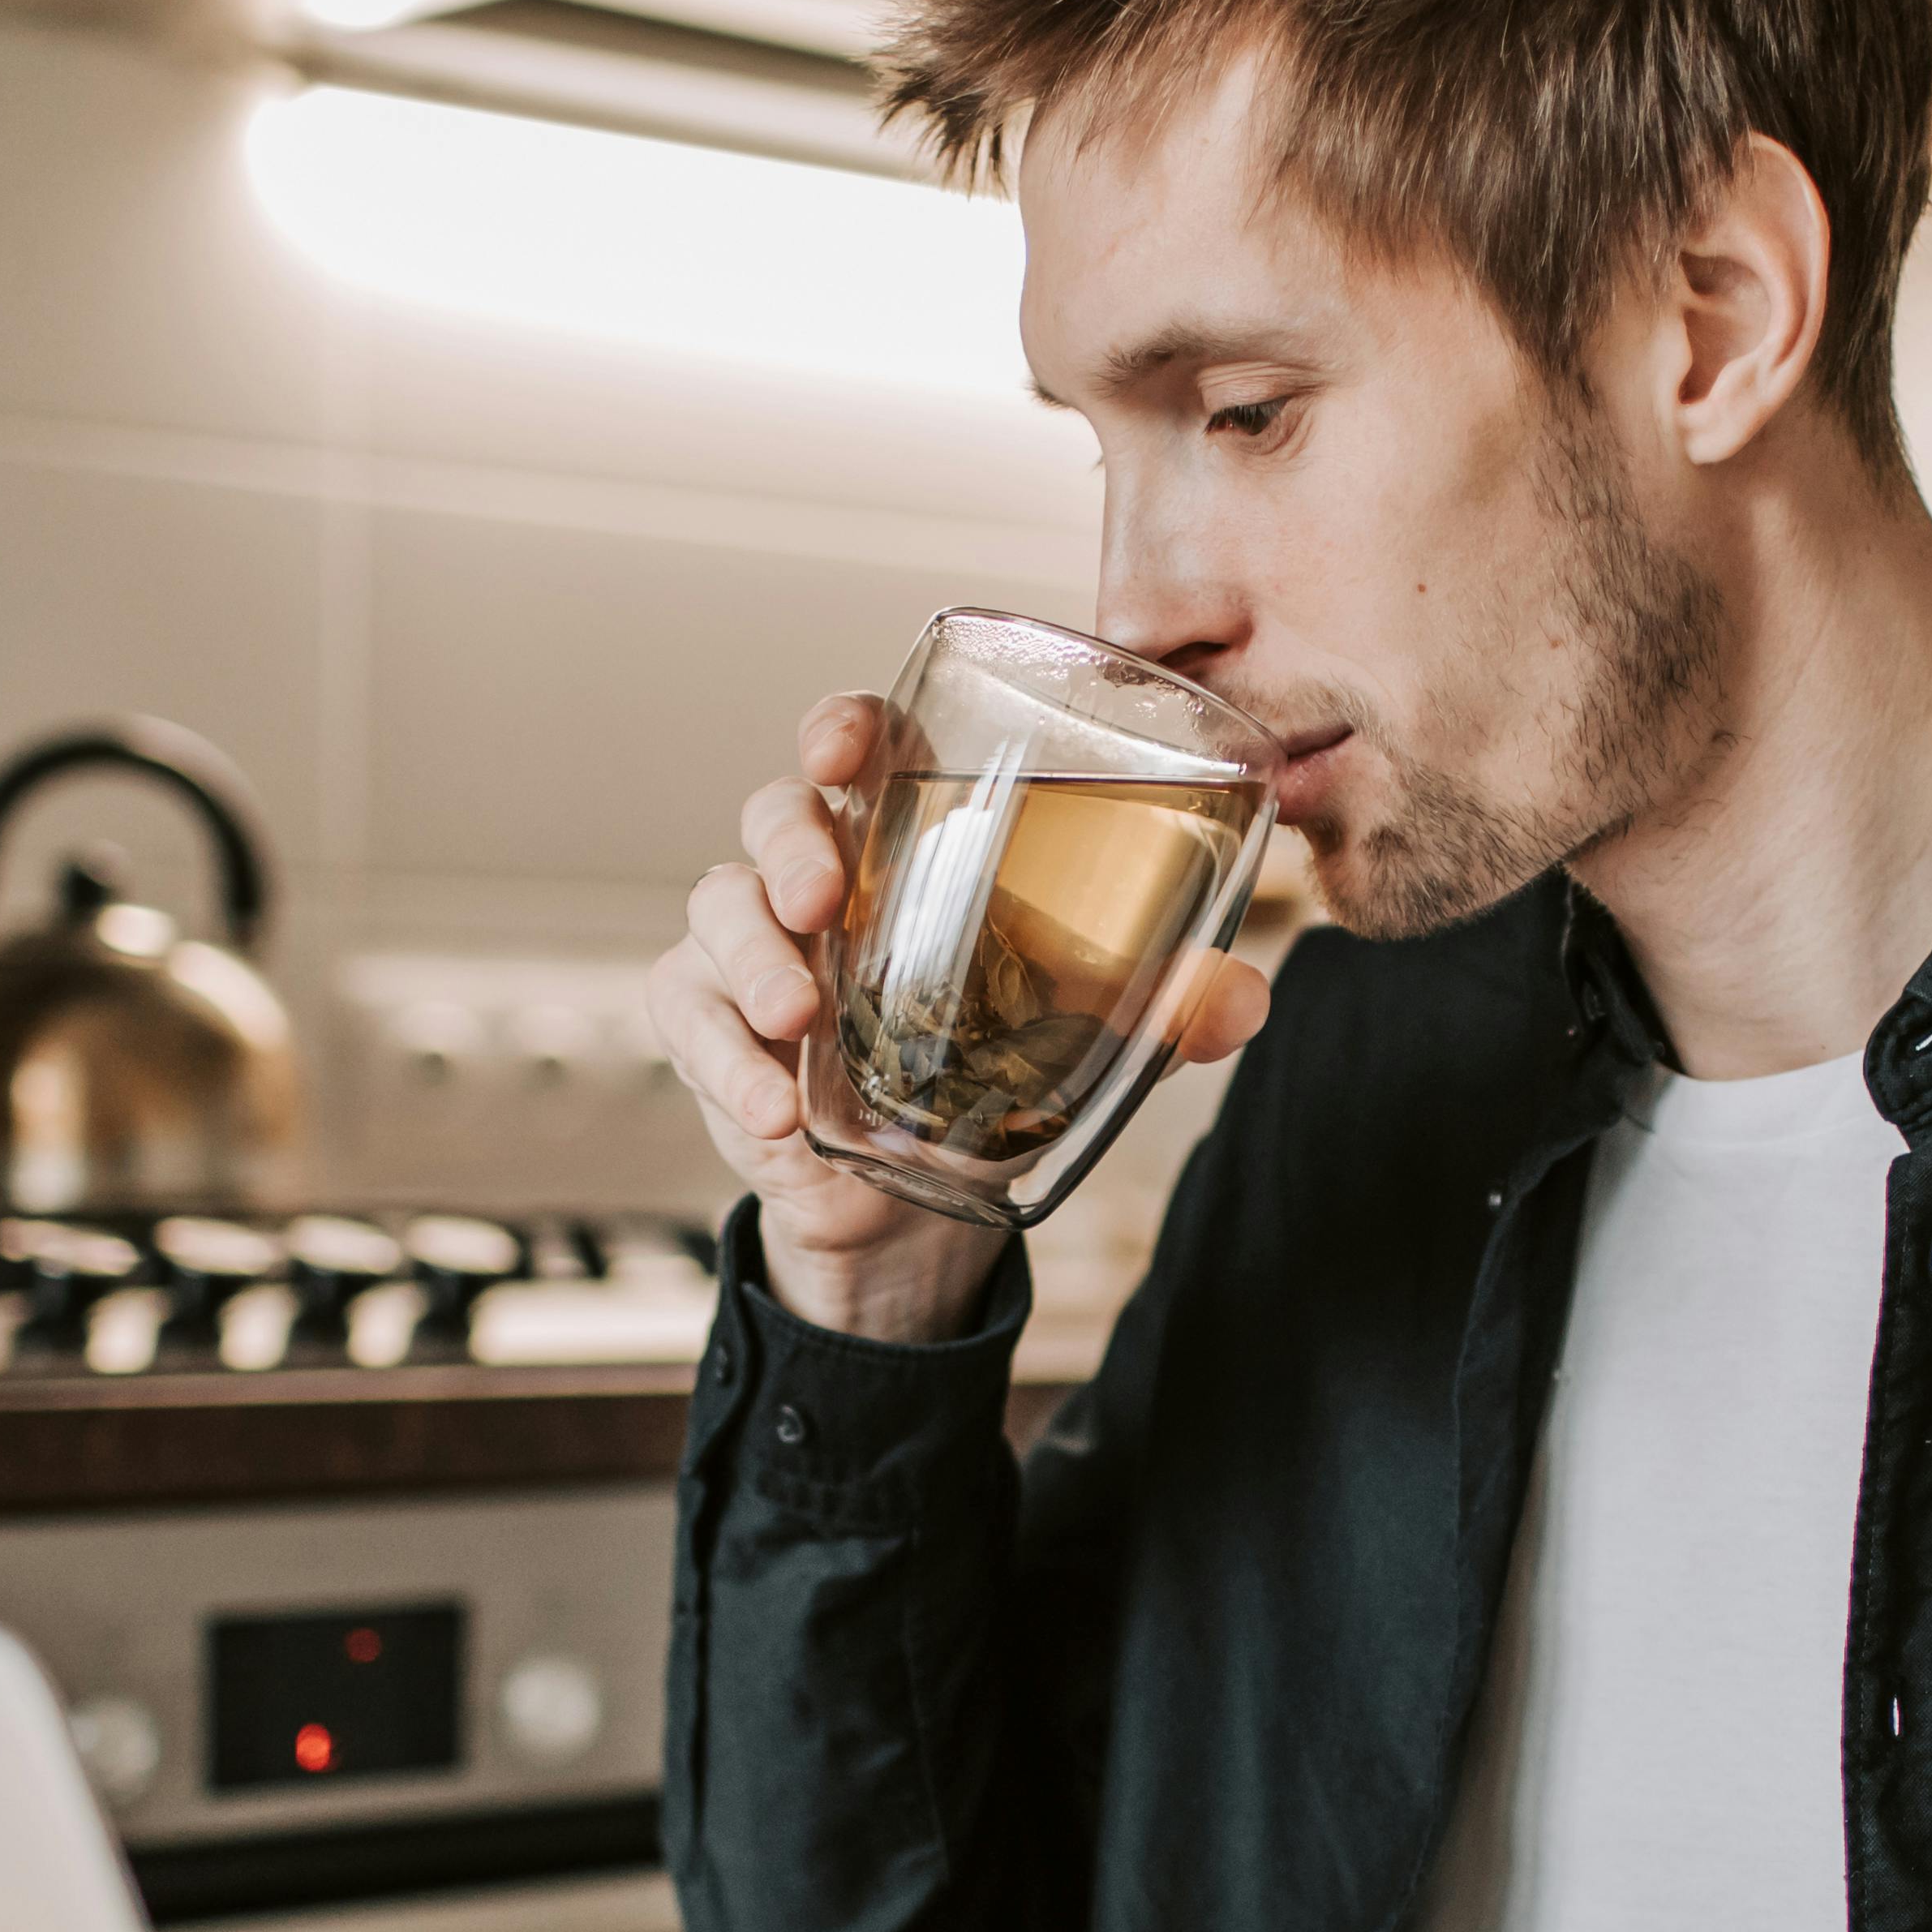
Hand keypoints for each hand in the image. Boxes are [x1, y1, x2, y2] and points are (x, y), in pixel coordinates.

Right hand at [644, 690, 1272, 1344]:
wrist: (918, 1206)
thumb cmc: (995, 1074)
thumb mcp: (1086, 1040)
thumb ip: (1164, 1011)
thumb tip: (1243, 999)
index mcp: (906, 843)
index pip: (861, 746)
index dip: (842, 725)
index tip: (847, 746)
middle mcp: (820, 877)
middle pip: (775, 811)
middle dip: (790, 843)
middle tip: (823, 902)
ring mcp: (756, 949)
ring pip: (717, 905)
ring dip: (750, 958)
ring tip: (800, 1023)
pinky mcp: (711, 1025)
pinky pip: (688, 1016)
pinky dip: (725, 1063)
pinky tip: (776, 1112)